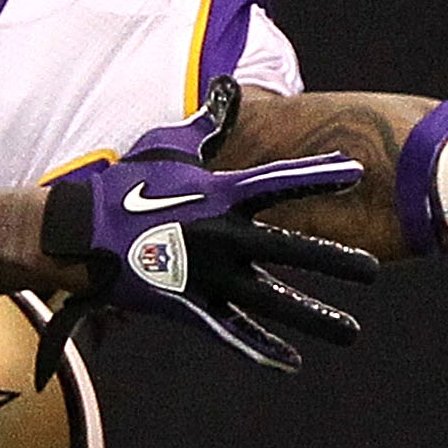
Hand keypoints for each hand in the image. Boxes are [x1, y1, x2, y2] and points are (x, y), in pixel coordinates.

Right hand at [35, 75, 376, 377]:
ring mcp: (207, 274)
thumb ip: (210, 122)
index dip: (317, 174)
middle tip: (372, 272)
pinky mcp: (187, 306)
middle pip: (288, 248)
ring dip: (311, 317)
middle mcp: (221, 235)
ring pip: (270, 300)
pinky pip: (230, 332)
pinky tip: (290, 363)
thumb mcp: (168, 145)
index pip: (278, 180)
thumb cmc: (123, 183)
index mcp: (219, 193)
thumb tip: (229, 85)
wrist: (76, 232)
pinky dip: (259, 349)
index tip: (355, 173)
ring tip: (350, 333)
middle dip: (332, 260)